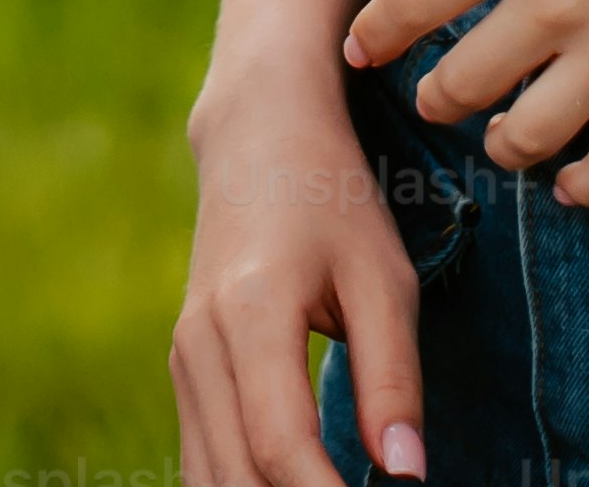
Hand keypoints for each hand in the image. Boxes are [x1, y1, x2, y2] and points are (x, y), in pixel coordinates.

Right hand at [171, 83, 425, 484]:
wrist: (256, 135)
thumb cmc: (332, 199)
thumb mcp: (383, 278)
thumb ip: (393, 379)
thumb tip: (406, 474)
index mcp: (251, 312)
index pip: (282, 444)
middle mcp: (199, 343)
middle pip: (239, 474)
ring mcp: (182, 359)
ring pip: (210, 478)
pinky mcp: (185, 371)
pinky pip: (204, 459)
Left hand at [340, 0, 588, 205]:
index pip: (413, 2)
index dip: (375, 34)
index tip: (360, 52)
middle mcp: (555, 0)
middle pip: (462, 82)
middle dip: (438, 99)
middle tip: (438, 98)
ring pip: (527, 135)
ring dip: (501, 145)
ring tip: (500, 139)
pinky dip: (583, 187)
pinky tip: (569, 185)